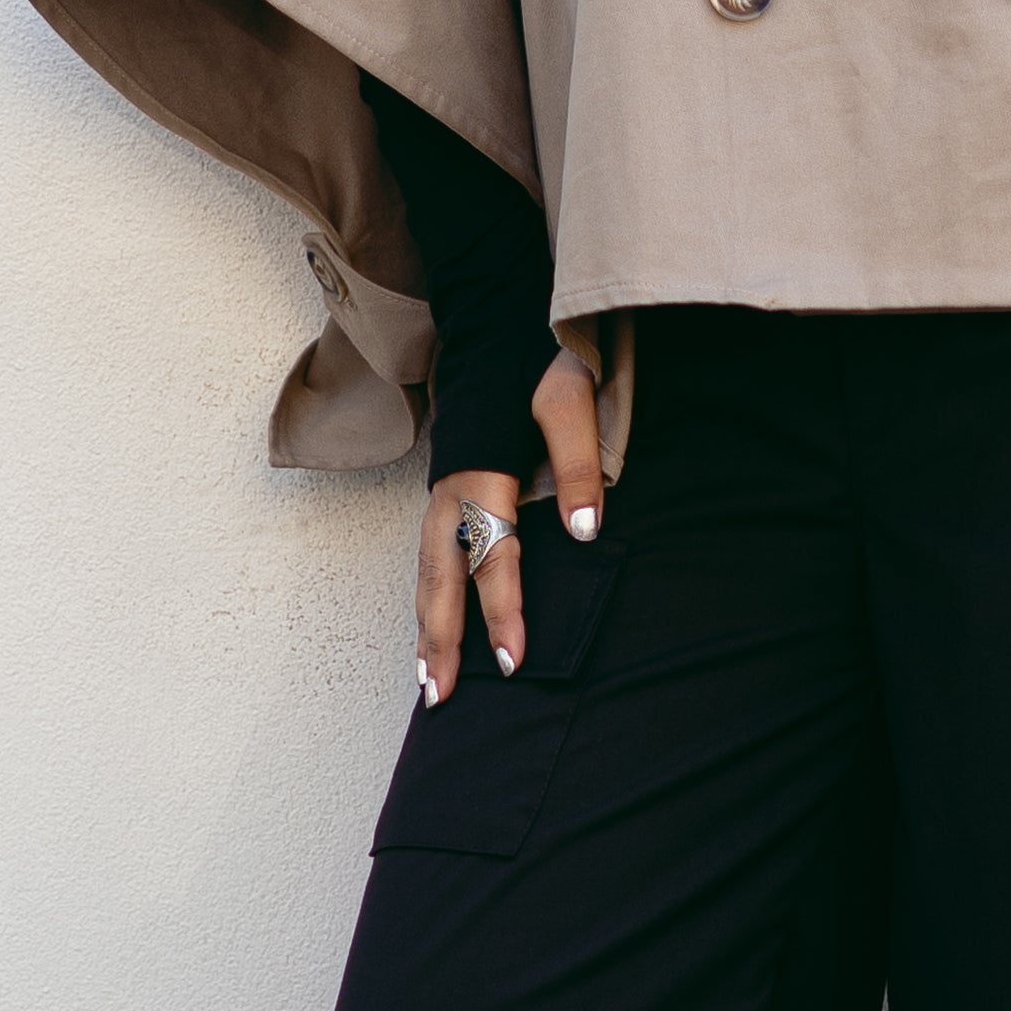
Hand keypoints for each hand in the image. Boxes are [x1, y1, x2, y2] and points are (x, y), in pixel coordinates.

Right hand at [412, 346, 608, 702]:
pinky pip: (429, 552)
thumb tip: (585, 533)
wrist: (497, 314)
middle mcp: (451, 487)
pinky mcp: (445, 485)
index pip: (492, 556)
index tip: (514, 662)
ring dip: (425, 624)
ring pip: (425, 568)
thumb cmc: (539, 357)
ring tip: (427, 677)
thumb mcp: (572, 400)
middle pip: (438, 575)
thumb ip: (579, 465)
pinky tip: (433, 624)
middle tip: (439, 696)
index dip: (502, 611)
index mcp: (482, 471)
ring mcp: (441, 487)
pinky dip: (426, 595)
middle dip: (439, 638)